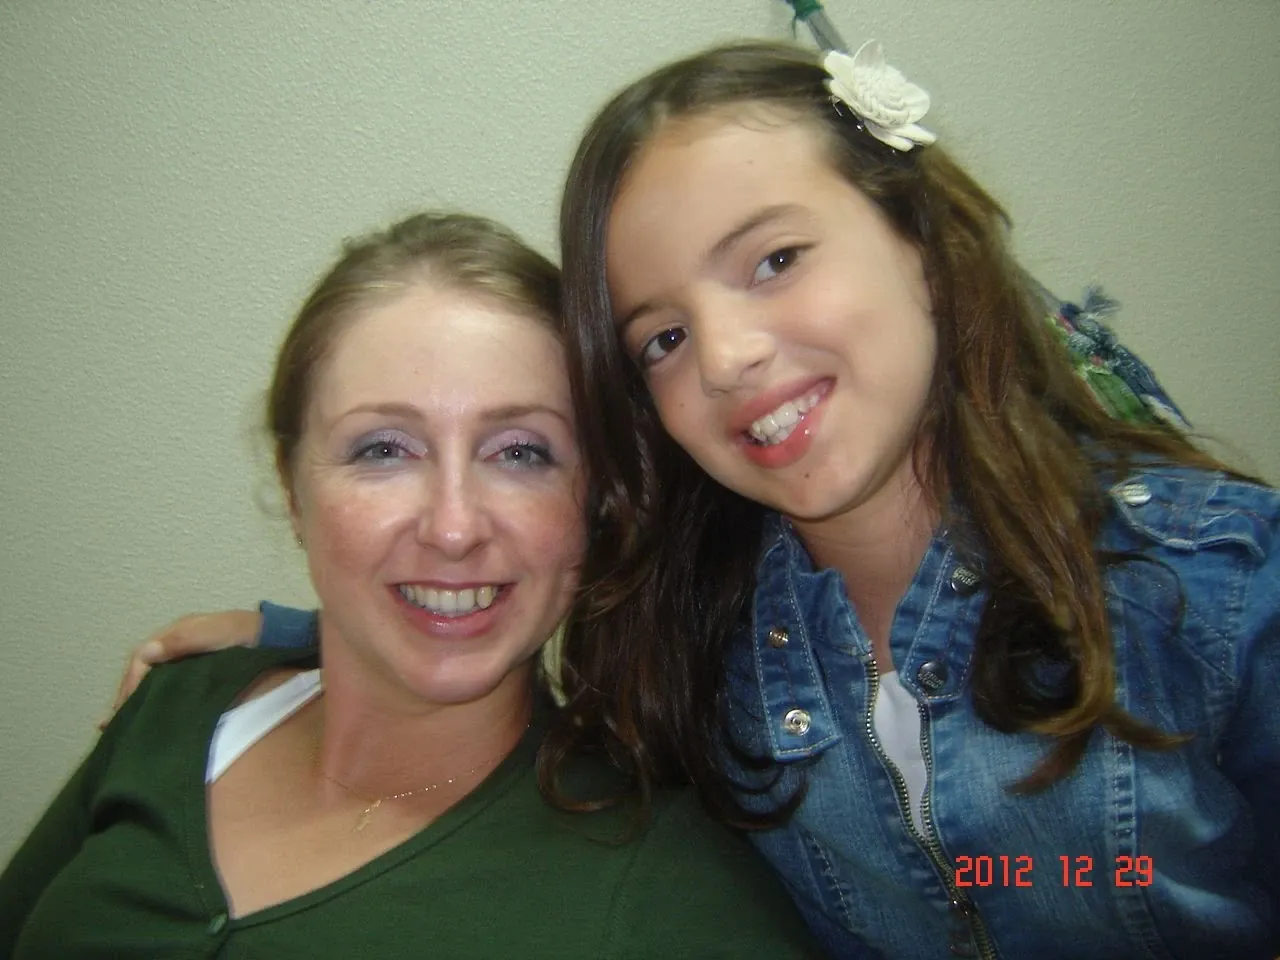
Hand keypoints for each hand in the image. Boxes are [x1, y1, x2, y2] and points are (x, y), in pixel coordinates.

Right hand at [101, 609, 261, 727]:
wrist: (279, 637)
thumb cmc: (248, 633)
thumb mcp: (218, 632)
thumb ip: (184, 641)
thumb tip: (145, 653)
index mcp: (177, 632)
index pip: (142, 658)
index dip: (130, 683)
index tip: (124, 708)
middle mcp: (176, 644)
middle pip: (141, 671)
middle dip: (125, 696)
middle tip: (111, 726)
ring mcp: (186, 658)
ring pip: (151, 681)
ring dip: (134, 701)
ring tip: (116, 728)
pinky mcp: (197, 672)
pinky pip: (167, 686)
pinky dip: (151, 701)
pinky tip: (142, 718)